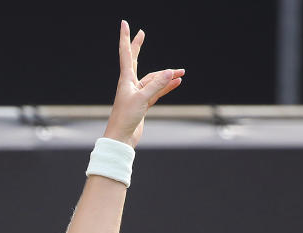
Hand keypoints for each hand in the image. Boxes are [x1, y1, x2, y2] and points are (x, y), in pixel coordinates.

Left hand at [103, 21, 183, 147]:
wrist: (121, 139)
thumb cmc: (125, 119)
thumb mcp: (142, 99)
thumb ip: (157, 85)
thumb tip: (170, 72)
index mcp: (126, 80)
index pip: (126, 54)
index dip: (126, 38)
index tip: (124, 24)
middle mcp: (130, 85)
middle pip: (135, 61)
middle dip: (138, 47)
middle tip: (141, 34)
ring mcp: (137, 94)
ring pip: (153, 80)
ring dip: (166, 76)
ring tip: (181, 73)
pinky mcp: (143, 105)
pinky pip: (157, 92)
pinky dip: (166, 87)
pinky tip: (176, 83)